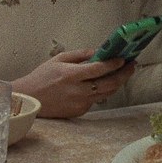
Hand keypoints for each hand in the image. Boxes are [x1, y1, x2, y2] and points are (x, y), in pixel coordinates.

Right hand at [11, 49, 135, 117]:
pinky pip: (95, 100)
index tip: (124, 58)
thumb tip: (99, 51)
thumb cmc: (42, 76)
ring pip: (106, 94)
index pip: (99, 69)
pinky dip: (100, 91)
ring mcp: (79, 103)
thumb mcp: (59, 59)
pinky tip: (103, 83)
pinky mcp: (79, 111)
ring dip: (117, 83)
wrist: (30, 99)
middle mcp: (77, 91)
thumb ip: (80, 55)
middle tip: (132, 65)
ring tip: (123, 73)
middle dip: (124, 74)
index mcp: (71, 75)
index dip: (114, 64)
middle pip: (109, 84)